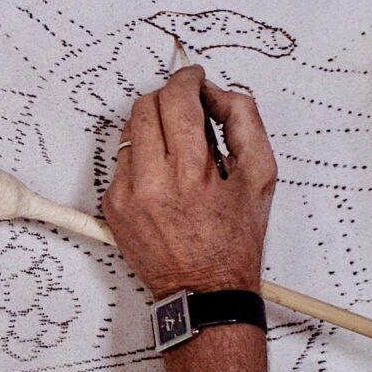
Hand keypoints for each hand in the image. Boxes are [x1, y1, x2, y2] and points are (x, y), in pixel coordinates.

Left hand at [101, 65, 276, 297]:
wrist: (204, 292)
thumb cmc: (234, 240)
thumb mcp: (260, 177)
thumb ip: (244, 122)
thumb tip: (218, 93)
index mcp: (190, 172)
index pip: (176, 100)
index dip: (187, 80)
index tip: (195, 79)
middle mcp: (152, 181)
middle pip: (146, 107)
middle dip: (169, 97)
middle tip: (188, 109)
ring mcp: (125, 194)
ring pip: (130, 131)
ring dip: (153, 126)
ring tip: (178, 148)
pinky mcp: (112, 206)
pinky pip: (121, 161)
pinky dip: (142, 156)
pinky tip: (163, 175)